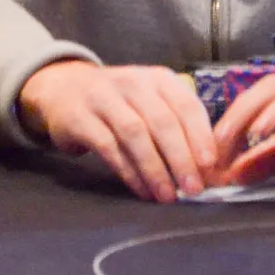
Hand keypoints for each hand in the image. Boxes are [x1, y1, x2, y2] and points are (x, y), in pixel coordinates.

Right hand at [17, 61, 215, 202]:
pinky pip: (108, 147)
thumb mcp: (150, 102)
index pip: (186, 104)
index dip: (201, 136)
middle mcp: (133, 83)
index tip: (211, 165)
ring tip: (167, 195)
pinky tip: (142, 190)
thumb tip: (206, 168)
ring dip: (154, 168)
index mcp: (158, 79)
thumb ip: (176, 126)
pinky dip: (128, 171)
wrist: (64, 88)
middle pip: (162, 121)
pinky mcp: (80, 117)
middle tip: (193, 188)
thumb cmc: (120, 103)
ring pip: (135, 134)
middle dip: (181, 157)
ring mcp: (104, 98)